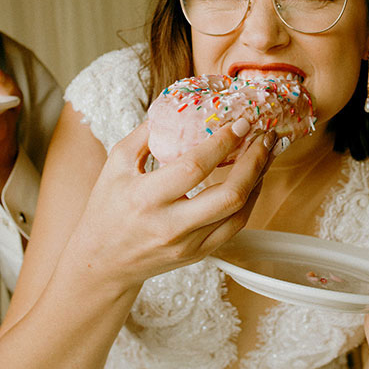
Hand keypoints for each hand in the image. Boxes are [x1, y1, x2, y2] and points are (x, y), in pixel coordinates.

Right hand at [62, 117, 276, 290]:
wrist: (103, 262)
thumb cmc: (107, 208)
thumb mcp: (115, 164)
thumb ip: (146, 134)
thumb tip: (178, 106)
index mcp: (146, 197)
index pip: (194, 167)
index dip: (222, 142)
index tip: (241, 121)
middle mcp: (170, 224)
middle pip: (229, 195)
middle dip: (254, 162)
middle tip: (265, 137)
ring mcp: (188, 243)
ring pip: (239, 213)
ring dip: (258, 180)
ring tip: (265, 154)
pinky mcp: (199, 254)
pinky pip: (235, 227)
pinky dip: (250, 201)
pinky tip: (253, 181)